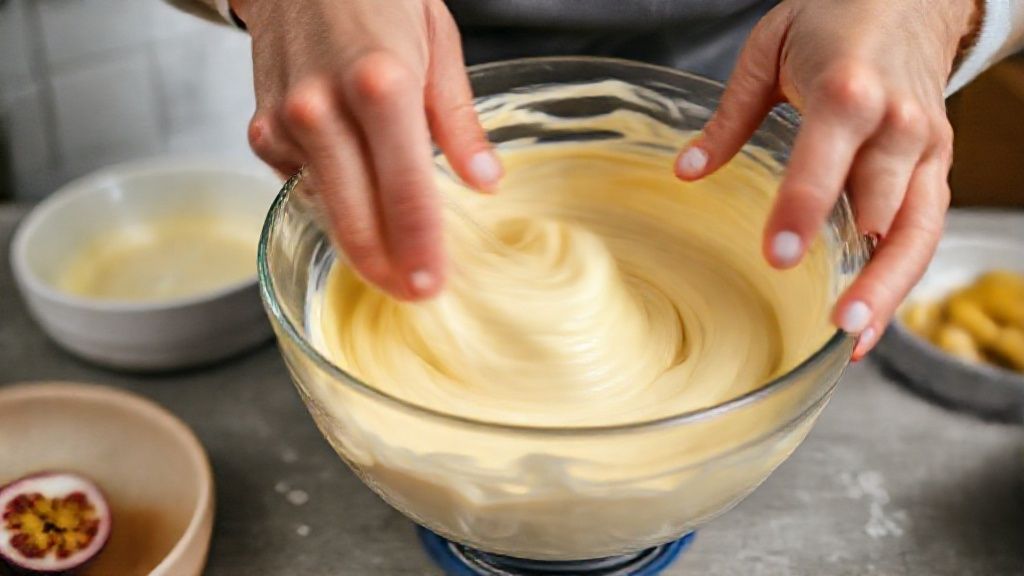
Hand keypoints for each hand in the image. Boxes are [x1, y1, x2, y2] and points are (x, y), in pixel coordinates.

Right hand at [234, 0, 502, 299]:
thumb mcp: (437, 40)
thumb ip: (459, 120)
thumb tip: (485, 181)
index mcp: (381, 85)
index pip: (407, 193)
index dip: (421, 249)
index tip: (434, 286)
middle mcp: (323, 109)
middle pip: (356, 219)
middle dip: (387, 269)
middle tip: (414, 294)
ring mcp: (285, 122)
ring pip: (325, 210)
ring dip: (358, 245)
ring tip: (392, 265)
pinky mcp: (261, 129)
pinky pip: (300, 184)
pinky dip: (328, 199)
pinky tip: (352, 194)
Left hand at [675, 0, 978, 358]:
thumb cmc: (836, 18)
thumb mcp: (769, 51)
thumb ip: (728, 119)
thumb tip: (686, 172)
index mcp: (847, 93)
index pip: (826, 161)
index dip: (803, 211)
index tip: (779, 257)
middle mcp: (897, 125)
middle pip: (883, 210)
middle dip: (861, 270)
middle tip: (832, 326)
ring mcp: (926, 148)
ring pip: (916, 232)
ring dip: (891, 290)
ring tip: (855, 343)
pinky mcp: (937, 164)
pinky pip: (926, 228)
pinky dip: (903, 276)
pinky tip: (873, 316)